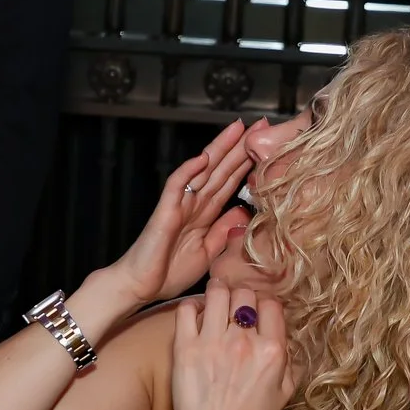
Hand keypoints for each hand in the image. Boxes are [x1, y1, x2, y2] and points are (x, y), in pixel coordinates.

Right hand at [103, 122, 253, 309]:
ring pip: (201, 171)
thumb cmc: (168, 272)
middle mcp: (193, 204)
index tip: (268, 146)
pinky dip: (189, 171)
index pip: (229, 182)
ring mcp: (178, 205)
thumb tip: (242, 211)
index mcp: (204, 214)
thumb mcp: (208, 253)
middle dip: (239, 147)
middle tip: (260, 123)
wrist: (140, 286)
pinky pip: (176, 186)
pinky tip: (203, 157)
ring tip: (237, 129)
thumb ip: (223, 231)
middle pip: (220, 169)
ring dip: (219, 149)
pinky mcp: (165, 212)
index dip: (246, 163)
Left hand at [169, 281, 296, 409]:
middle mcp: (244, 343)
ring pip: (216, 293)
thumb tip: (287, 336)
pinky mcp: (185, 347)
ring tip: (215, 301)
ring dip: (217, 293)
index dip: (264, 303)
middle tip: (234, 305)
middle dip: (241, 296)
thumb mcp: (285, 392)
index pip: (271, 304)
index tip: (257, 310)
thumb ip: (290, 360)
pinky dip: (191, 306)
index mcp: (272, 351)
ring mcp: (213, 343)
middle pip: (244, 293)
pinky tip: (196, 315)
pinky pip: (186, 309)